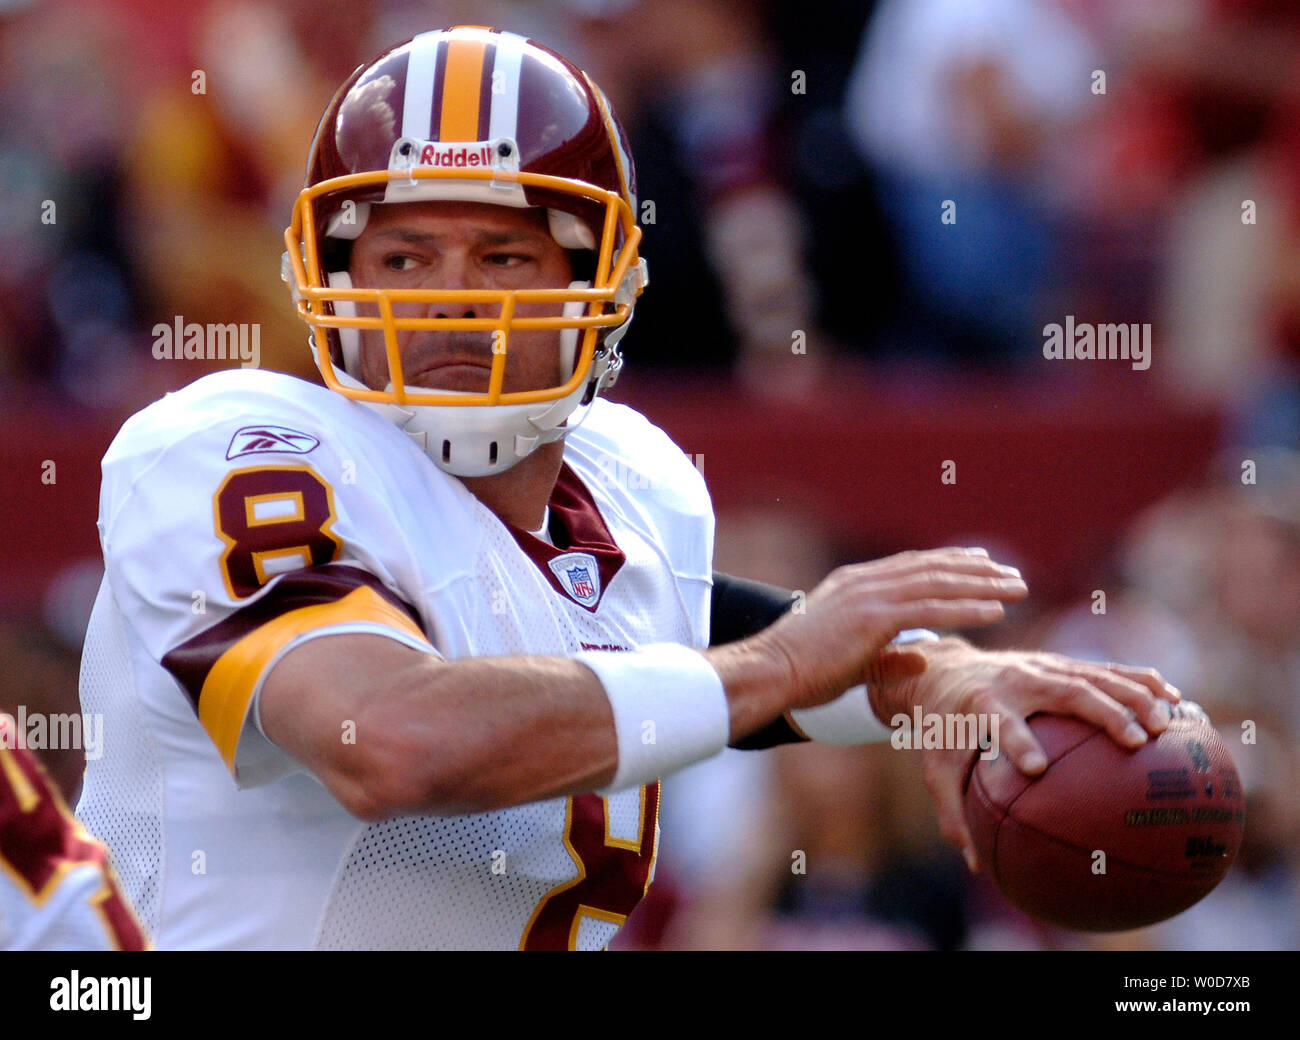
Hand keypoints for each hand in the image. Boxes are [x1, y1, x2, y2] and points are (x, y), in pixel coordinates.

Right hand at [753, 547, 1028, 712]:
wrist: (771, 670)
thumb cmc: (803, 672)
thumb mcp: (853, 660)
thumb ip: (888, 655)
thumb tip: (920, 656)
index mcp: (855, 584)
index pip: (913, 566)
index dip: (951, 563)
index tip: (982, 563)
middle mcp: (865, 581)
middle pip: (932, 568)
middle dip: (977, 570)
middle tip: (1012, 574)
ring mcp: (869, 595)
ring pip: (938, 583)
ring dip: (983, 585)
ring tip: (1017, 589)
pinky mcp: (873, 617)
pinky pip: (931, 608)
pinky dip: (966, 607)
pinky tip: (995, 610)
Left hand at [871, 640, 1181, 871]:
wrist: (947, 671)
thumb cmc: (945, 728)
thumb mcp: (937, 767)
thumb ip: (952, 813)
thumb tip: (975, 865)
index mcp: (983, 704)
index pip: (1001, 723)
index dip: (1017, 742)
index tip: (1037, 768)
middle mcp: (1017, 680)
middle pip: (1064, 691)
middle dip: (1102, 713)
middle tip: (1136, 742)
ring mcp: (1044, 667)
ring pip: (1093, 676)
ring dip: (1133, 696)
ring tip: (1166, 725)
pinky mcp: (1061, 664)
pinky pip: (1106, 670)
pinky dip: (1140, 681)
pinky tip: (1175, 700)